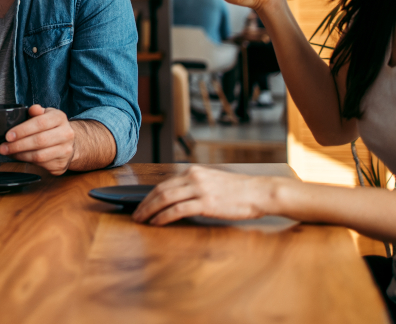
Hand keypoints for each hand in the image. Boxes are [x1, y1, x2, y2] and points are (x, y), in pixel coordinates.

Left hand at [0, 105, 74, 174]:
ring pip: (39, 156)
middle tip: (3, 147)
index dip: (22, 130)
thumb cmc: (52, 126)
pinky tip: (19, 157)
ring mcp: (65, 151)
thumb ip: (36, 111)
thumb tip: (32, 109)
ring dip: (20, 155)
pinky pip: (41, 165)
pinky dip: (27, 162)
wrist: (70, 142)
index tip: (8, 136)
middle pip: (39, 141)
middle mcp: (66, 134)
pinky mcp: (62, 164)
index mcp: (60, 118)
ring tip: (9, 153)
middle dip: (18, 145)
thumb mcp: (45, 114)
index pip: (40, 123)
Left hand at [131, 164, 279, 224]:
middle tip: (135, 214)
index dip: (150, 195)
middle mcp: (194, 177)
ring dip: (150, 210)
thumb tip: (179, 198)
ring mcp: (199, 189)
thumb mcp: (213, 182)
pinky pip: (178, 209)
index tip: (141, 204)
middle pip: (160, 190)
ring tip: (141, 220)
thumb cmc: (239, 191)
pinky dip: (163, 216)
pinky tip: (157, 223)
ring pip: (165, 198)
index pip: (165, 183)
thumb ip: (196, 186)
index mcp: (194, 171)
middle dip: (145, 203)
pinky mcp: (206, 202)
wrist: (260, 192)